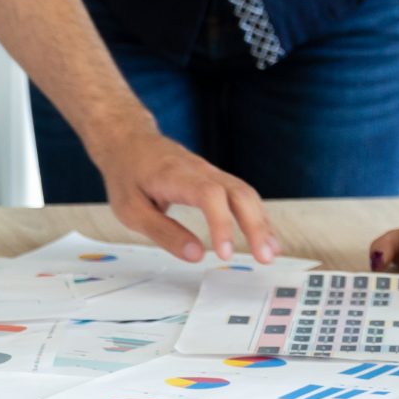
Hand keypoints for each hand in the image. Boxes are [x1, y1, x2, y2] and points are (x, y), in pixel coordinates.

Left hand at [90, 125, 277, 263]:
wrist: (129, 141)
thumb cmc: (128, 174)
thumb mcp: (131, 210)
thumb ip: (164, 233)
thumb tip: (195, 255)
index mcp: (176, 176)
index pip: (209, 195)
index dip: (222, 223)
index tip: (225, 253)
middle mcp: (201, 171)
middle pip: (239, 192)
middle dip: (255, 225)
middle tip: (263, 257)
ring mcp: (212, 173)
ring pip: (246, 193)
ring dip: (262, 222)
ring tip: (270, 252)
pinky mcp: (216, 179)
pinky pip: (243, 195)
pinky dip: (256, 216)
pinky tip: (264, 237)